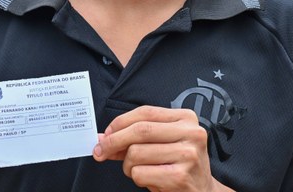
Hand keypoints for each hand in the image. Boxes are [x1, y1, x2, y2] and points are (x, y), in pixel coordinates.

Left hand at [92, 106, 231, 191]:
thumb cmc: (179, 166)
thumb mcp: (162, 145)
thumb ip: (135, 138)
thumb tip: (103, 138)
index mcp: (186, 119)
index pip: (145, 112)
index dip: (120, 122)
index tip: (106, 134)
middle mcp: (191, 133)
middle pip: (139, 130)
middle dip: (114, 141)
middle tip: (101, 151)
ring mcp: (188, 155)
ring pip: (136, 153)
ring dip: (128, 165)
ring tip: (139, 170)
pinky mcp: (181, 177)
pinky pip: (141, 173)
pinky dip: (137, 178)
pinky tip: (150, 180)